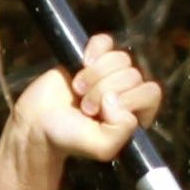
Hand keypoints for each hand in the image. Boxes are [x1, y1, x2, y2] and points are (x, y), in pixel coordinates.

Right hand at [13, 35, 157, 162]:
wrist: (38, 123)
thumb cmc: (70, 138)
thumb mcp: (102, 148)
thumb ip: (122, 131)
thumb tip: (116, 98)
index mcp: (137, 114)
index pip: (151, 93)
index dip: (126, 100)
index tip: (101, 114)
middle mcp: (128, 92)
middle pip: (133, 75)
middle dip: (104, 91)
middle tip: (85, 107)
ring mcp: (112, 73)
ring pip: (120, 58)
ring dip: (95, 75)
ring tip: (80, 91)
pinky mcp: (93, 56)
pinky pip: (105, 42)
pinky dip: (93, 51)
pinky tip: (80, 65)